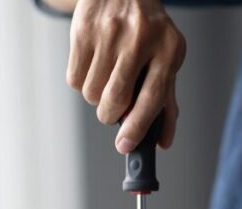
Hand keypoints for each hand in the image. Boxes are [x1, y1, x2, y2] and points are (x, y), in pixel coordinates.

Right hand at [65, 0, 185, 151]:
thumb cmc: (150, 29)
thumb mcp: (167, 57)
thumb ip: (166, 100)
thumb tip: (163, 141)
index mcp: (167, 50)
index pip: (152, 98)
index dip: (138, 127)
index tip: (125, 146)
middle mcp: (139, 40)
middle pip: (116, 99)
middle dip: (110, 115)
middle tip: (113, 110)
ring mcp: (109, 34)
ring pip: (91, 93)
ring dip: (96, 98)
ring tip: (106, 79)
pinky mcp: (83, 31)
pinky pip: (74, 79)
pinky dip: (82, 84)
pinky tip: (94, 67)